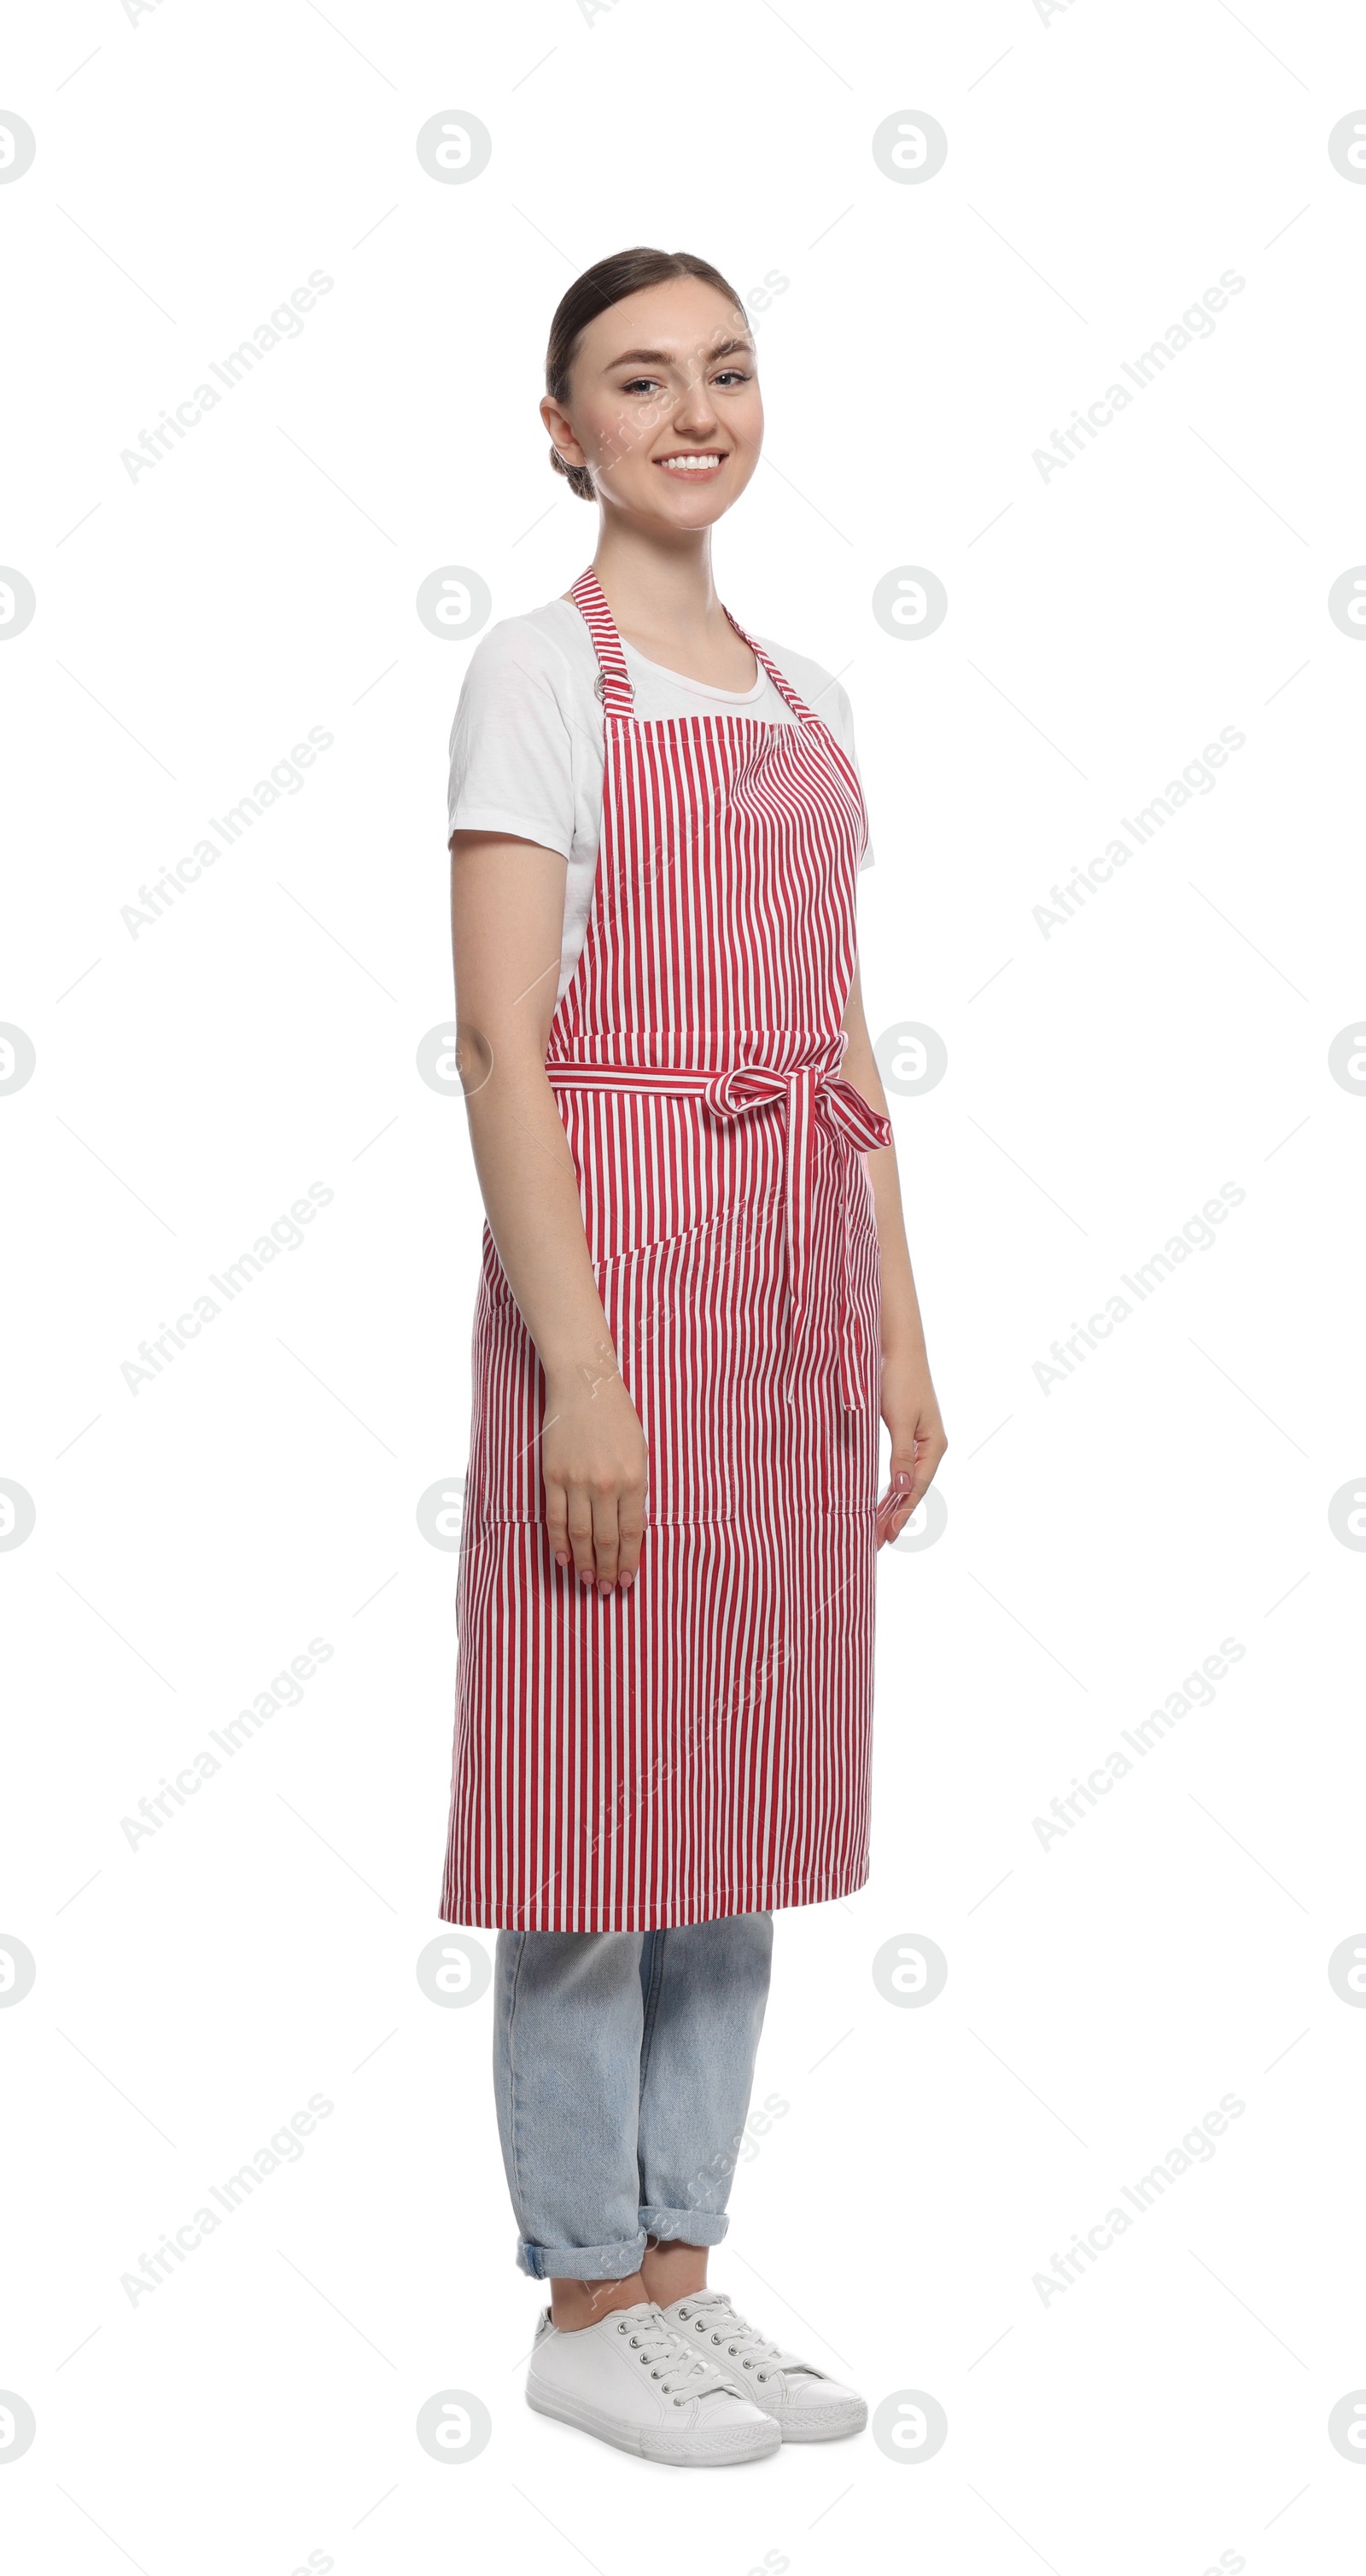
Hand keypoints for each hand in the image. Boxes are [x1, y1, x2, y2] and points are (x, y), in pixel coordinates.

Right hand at [541, 1351, 648, 1592]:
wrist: (584, 1386)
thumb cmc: (618, 1418)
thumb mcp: (640, 1452)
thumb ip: (636, 1489)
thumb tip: (630, 1529)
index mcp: (633, 1479)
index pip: (631, 1533)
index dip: (629, 1561)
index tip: (627, 1581)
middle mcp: (605, 1485)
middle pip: (606, 1540)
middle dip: (607, 1570)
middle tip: (605, 1590)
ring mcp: (576, 1482)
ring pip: (580, 1535)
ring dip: (583, 1563)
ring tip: (586, 1581)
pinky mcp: (552, 1476)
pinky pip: (555, 1518)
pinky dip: (559, 1542)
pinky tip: (563, 1559)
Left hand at [875, 1351, 946, 1549]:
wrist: (896, 1347)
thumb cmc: (900, 1379)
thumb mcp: (900, 1419)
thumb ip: (900, 1455)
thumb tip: (901, 1489)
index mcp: (933, 1445)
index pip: (915, 1488)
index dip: (901, 1513)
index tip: (886, 1535)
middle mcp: (928, 1446)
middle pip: (910, 1489)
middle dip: (894, 1515)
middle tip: (876, 1541)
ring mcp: (916, 1439)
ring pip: (904, 1481)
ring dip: (891, 1504)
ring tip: (875, 1527)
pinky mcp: (902, 1431)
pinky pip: (897, 1467)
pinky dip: (889, 1486)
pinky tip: (880, 1498)